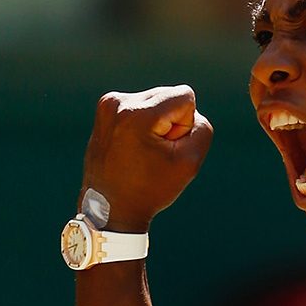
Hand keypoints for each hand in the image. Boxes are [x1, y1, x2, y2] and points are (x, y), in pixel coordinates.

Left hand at [82, 85, 213, 231]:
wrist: (110, 209)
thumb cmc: (150, 189)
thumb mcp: (189, 162)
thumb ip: (202, 128)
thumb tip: (189, 112)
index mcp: (137, 113)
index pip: (184, 96)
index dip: (184, 125)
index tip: (165, 149)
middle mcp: (117, 102)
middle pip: (168, 96)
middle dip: (169, 124)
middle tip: (152, 154)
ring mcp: (107, 105)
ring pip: (155, 101)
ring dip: (156, 125)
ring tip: (141, 153)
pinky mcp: (104, 111)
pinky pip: (139, 107)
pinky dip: (142, 126)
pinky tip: (132, 149)